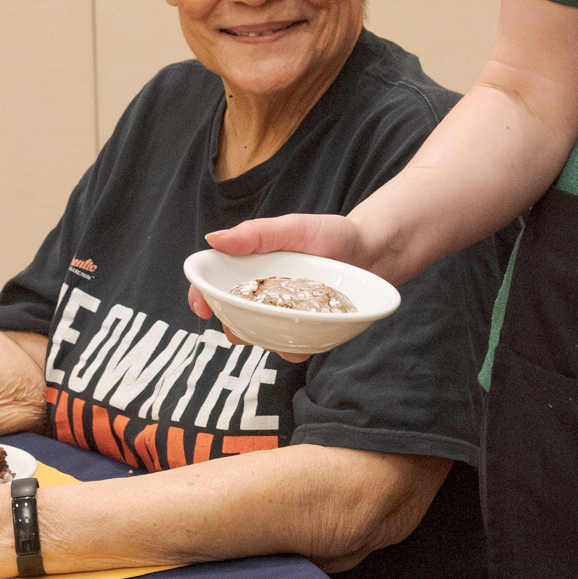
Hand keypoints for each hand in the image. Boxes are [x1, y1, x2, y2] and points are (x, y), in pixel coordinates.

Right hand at [188, 213, 371, 360]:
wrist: (375, 252)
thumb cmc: (332, 235)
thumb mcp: (294, 228)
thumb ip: (256, 234)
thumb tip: (213, 240)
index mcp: (251, 266)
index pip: (215, 283)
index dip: (202, 296)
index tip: (203, 308)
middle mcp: (263, 293)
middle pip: (232, 316)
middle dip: (231, 326)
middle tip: (242, 326)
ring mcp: (283, 314)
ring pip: (258, 336)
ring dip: (263, 340)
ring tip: (281, 330)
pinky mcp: (304, 330)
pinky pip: (290, 349)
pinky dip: (293, 350)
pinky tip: (305, 342)